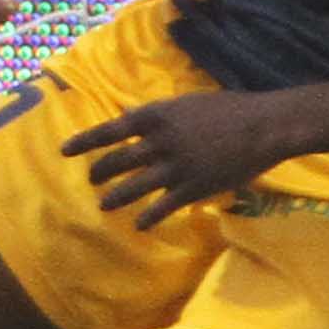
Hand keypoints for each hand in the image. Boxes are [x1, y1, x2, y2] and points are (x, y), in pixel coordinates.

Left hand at [67, 86, 301, 228]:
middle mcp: (160, 142)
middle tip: (92, 179)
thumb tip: (131, 120)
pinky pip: (161, 208)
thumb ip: (158, 114)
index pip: (110, 130)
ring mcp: (175, 168)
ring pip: (133, 188)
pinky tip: (139, 225)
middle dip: (100, 173)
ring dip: (115, 198)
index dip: (84, 141)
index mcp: (157, 116)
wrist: (264, 127)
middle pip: (117, 162)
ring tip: (104, 205)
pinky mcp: (192, 189)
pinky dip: (148, 218)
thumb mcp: (187, 103)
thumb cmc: (228, 109)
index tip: (64, 150)